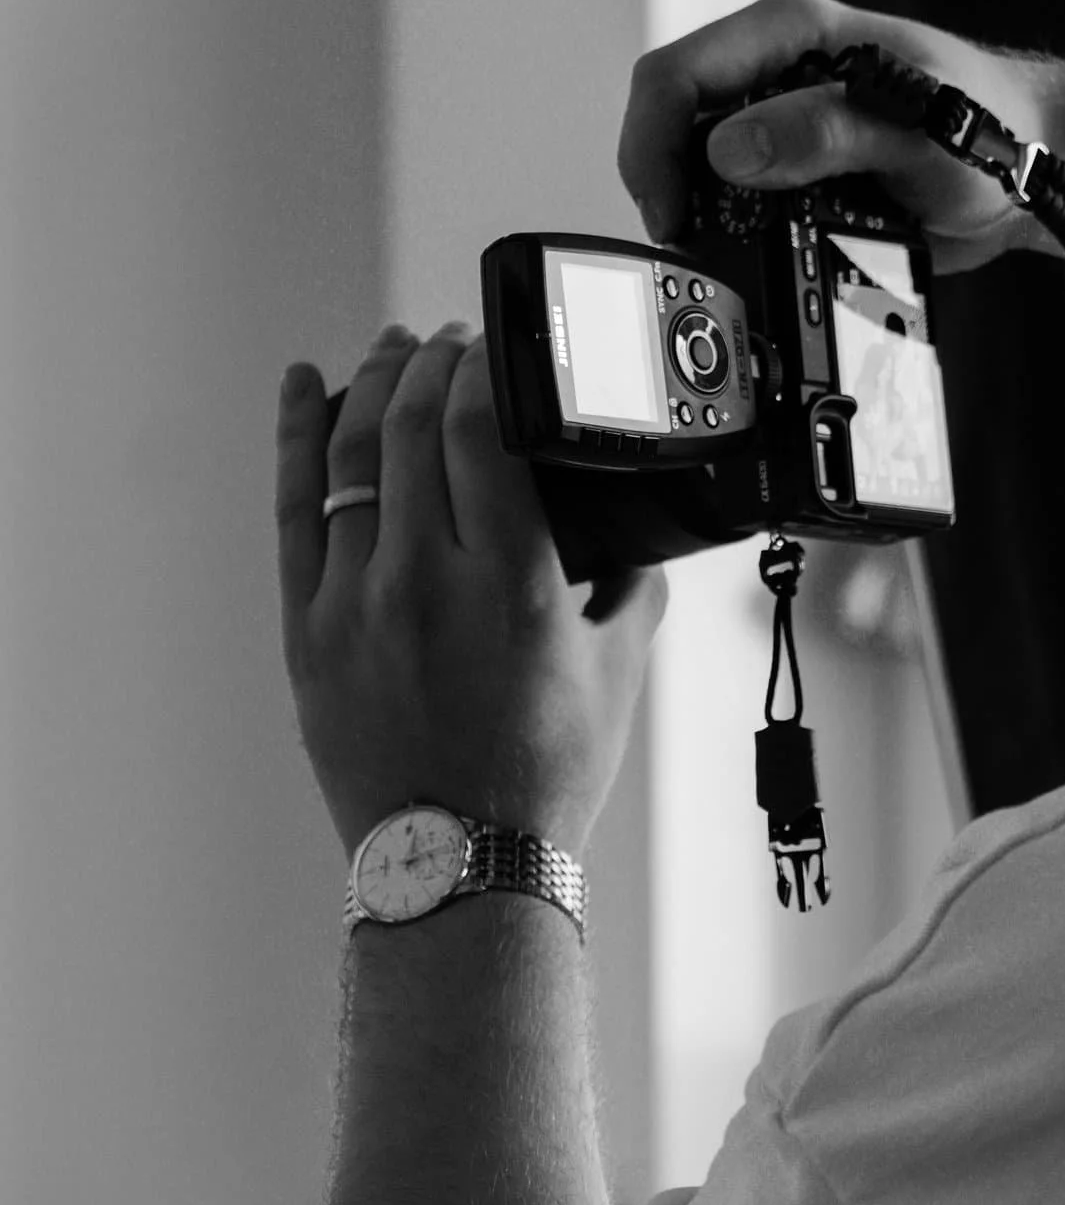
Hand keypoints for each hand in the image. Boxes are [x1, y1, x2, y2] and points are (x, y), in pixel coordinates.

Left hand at [277, 323, 666, 863]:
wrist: (459, 863)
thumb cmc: (545, 779)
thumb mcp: (617, 676)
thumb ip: (628, 593)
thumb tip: (632, 543)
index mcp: (514, 582)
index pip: (483, 428)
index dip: (484, 367)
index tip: (494, 344)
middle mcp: (428, 579)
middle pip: (412, 425)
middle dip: (432, 363)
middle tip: (450, 341)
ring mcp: (357, 602)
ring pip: (350, 456)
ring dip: (372, 385)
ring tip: (392, 350)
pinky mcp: (309, 630)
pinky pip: (293, 512)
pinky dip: (295, 439)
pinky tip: (303, 387)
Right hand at [616, 0, 1064, 266]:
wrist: (1040, 168)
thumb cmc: (994, 127)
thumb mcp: (915, 132)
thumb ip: (827, 131)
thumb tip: (731, 148)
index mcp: (793, 32)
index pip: (677, 74)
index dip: (651, 144)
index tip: (669, 209)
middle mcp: (777, 69)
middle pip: (674, 118)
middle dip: (666, 182)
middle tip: (688, 241)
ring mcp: (784, 119)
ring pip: (699, 160)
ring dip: (699, 208)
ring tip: (721, 253)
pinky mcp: (798, 164)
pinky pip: (739, 193)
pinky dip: (735, 226)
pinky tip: (756, 254)